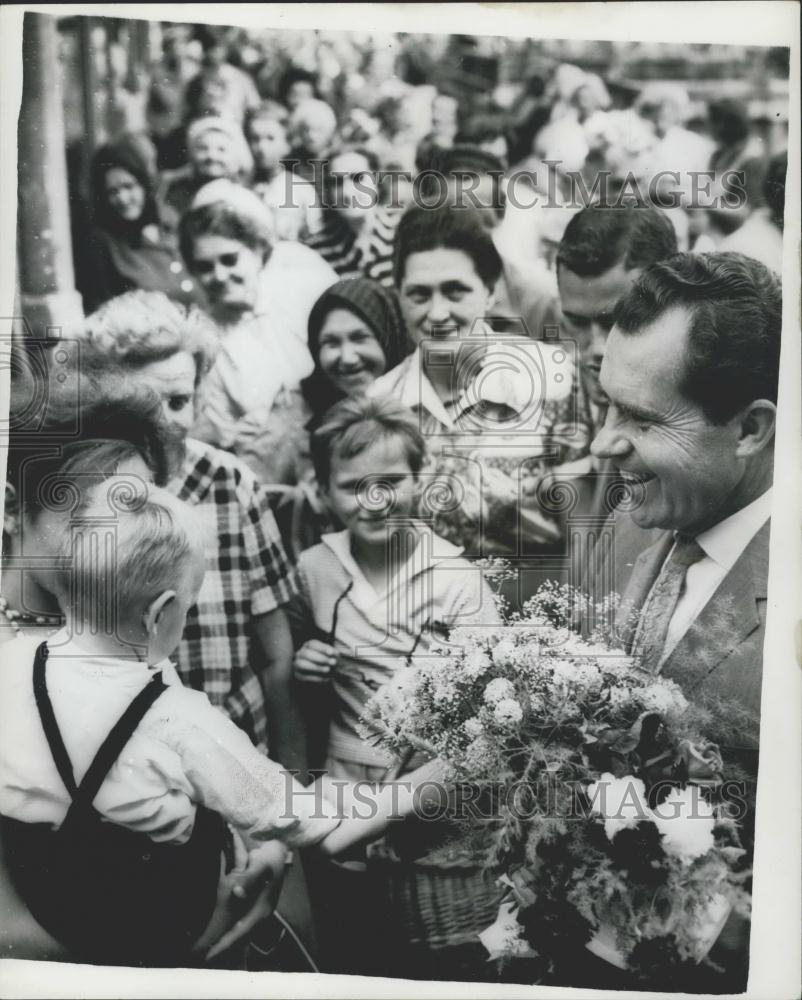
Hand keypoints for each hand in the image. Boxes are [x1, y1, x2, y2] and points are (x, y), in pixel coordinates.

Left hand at [193, 836, 288, 960]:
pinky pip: (240, 926)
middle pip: (240, 938)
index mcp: (263, 910)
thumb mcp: (260, 865)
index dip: (225, 944)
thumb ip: (249, 879)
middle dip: (222, 948)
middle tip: (202, 959)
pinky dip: (229, 933)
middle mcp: (260, 915)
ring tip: (207, 951)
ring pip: (240, 934)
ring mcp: (258, 912)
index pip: (241, 933)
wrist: (279, 850)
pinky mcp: (255, 908)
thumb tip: (237, 892)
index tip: (208, 955)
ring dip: (225, 942)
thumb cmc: (269, 859)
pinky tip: (219, 935)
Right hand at [293, 639, 336, 683]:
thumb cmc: (327, 661)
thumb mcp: (330, 655)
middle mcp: (300, 653)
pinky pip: (304, 676)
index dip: (322, 648)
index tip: (332, 653)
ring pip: (302, 664)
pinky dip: (316, 678)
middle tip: (333, 662)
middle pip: (307, 654)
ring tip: (328, 670)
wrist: (322, 674)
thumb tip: (335, 653)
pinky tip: (326, 678)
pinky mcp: (298, 675)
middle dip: (321, 658)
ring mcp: (297, 664)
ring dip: (317, 667)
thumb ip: (332, 653)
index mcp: (308, 646)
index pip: (313, 644)